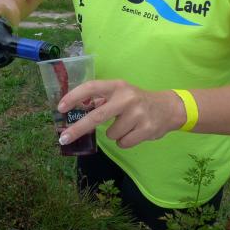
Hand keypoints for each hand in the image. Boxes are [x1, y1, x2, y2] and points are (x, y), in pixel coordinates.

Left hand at [57, 80, 185, 148]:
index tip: (60, 108)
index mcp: (117, 86)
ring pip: (110, 134)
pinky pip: (122, 143)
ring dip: (113, 134)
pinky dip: (124, 141)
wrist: (169, 108)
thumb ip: (100, 99)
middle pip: (97, 116)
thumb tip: (74, 108)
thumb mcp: (120, 93)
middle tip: (63, 139)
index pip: (91, 87)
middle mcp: (127, 98)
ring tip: (126, 125)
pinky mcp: (146, 129)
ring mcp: (137, 114)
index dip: (74, 97)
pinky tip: (134, 132)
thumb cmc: (137, 101)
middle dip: (77, 129)